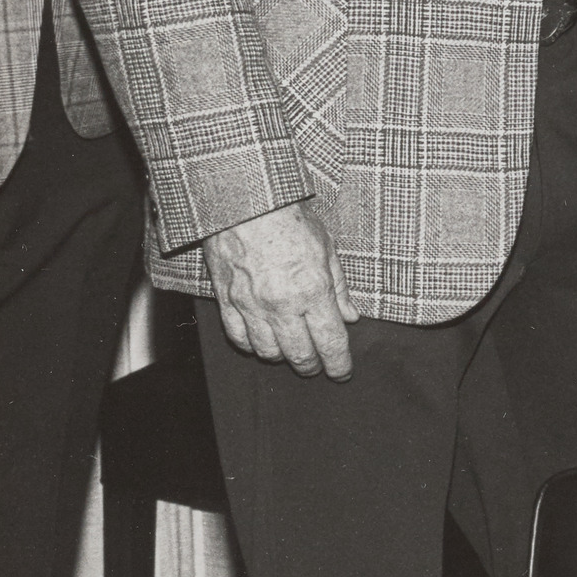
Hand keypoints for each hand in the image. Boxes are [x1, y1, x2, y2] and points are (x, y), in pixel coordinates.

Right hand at [205, 203, 362, 380]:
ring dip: (283, 358)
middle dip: (313, 366)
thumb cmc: (290, 220)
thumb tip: (350, 316)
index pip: (330, 342)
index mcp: (312, 291)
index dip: (338, 363)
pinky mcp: (226, 301)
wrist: (244, 204)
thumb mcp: (327, 249)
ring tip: (293, 353)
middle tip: (319, 366)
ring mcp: (251, 305)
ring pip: (267, 351)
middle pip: (299, 354)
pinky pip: (238, 337)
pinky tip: (262, 344)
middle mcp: (281, 304)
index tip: (342, 372)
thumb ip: (339, 287)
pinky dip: (251, 347)